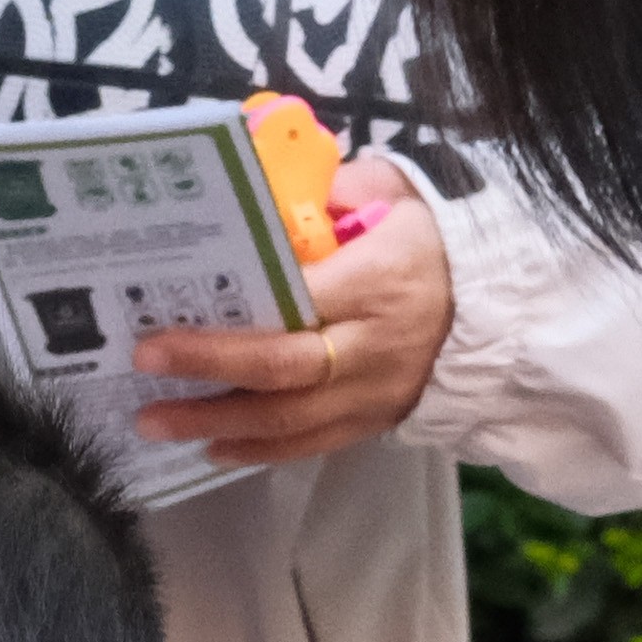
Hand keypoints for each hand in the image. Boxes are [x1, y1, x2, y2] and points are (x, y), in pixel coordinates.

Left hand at [132, 154, 450, 469]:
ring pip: (290, 419)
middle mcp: (375, 345)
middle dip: (209, 368)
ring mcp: (375, 392)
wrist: (496, 310)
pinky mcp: (374, 422)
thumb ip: (334, 191)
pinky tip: (212, 446)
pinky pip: (312, 445)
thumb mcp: (393, 197)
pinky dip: (259, 451)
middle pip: (283, 367)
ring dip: (218, 423)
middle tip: (145, 367)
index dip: (232, 317)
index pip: (297, 302)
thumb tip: (264, 190)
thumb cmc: (427, 245)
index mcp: (378, 281)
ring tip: (157, 420)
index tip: (167, 317)